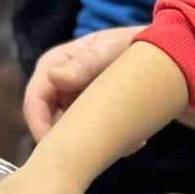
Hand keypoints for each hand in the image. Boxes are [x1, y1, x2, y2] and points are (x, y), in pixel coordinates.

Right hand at [24, 26, 144, 140]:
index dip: (41, 129)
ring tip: (129, 143)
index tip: (60, 149)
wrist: (159, 51)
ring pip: (72, 134)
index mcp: (52, 66)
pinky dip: (110, 142)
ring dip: (96, 142)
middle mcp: (57, 86)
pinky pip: (90, 136)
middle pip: (49, 124)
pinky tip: (135, 140)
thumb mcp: (108, 51)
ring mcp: (73, 101)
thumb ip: (85, 64)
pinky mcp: (89, 113)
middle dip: (74, 140)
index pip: (34, 103)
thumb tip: (53, 75)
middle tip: (104, 149)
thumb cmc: (129, 44)